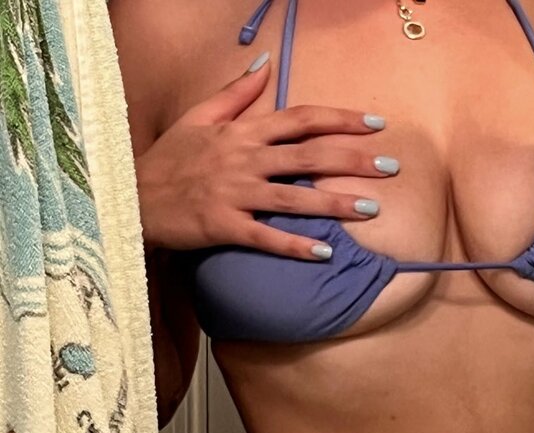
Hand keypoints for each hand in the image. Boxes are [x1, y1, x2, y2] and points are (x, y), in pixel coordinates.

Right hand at [135, 57, 394, 258]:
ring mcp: (234, 193)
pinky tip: (324, 253)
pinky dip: (295, 245)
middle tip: (390, 168)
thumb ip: (236, 94)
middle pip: (308, 155)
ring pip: (294, 196)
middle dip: (352, 160)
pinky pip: (265, 237)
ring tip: (370, 210)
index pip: (300, 119)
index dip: (340, 119)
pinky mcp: (223, 225)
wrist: (131, 198)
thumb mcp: (198, 118)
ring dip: (334, 203)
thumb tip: (266, 67)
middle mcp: (243, 159)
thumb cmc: (168, 160)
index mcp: (242, 133)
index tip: (375, 124)